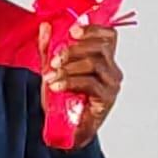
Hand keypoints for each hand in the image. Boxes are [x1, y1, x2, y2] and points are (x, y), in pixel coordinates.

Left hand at [39, 20, 122, 149]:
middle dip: (73, 49)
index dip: (93, 29)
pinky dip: (70, 81)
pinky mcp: (106, 99)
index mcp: (104, 59)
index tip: (72, 31)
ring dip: (69, 67)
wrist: (66, 130)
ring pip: (95, 63)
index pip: (109, 36)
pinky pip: (90, 82)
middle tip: (54, 60)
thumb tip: (45, 26)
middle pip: (100, 47)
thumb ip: (49, 48)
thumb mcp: (53, 70)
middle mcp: (112, 70)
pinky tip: (57, 85)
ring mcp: (111, 85)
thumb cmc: (64, 101)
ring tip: (52, 75)